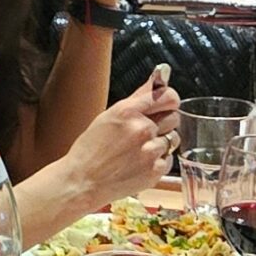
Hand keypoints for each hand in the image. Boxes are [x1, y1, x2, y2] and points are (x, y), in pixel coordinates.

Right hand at [61, 77, 182, 208]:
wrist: (81, 182)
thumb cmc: (91, 148)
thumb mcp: (111, 115)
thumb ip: (140, 95)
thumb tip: (163, 73)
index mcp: (128, 111)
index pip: (168, 96)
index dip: (170, 100)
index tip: (166, 105)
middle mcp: (141, 129)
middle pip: (174, 117)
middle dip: (163, 123)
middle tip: (145, 132)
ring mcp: (149, 151)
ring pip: (172, 139)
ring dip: (160, 143)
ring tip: (138, 150)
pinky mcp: (154, 172)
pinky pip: (169, 160)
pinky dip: (158, 162)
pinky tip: (139, 164)